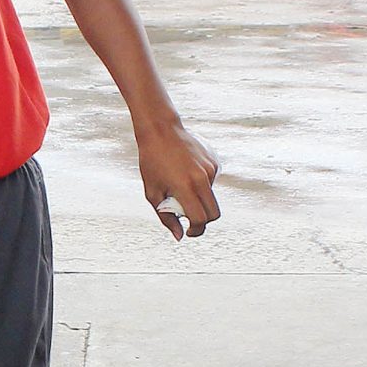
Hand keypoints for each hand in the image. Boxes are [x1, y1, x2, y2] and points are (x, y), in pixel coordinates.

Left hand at [138, 122, 220, 239]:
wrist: (161, 130)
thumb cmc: (152, 162)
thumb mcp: (152, 192)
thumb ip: (166, 217)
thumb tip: (179, 236)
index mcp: (185, 187)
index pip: (200, 218)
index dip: (196, 230)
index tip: (189, 231)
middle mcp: (202, 178)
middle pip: (214, 213)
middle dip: (204, 221)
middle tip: (189, 218)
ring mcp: (211, 169)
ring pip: (211, 196)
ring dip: (199, 198)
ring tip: (180, 184)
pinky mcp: (214, 161)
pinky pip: (211, 181)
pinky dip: (201, 184)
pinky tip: (186, 171)